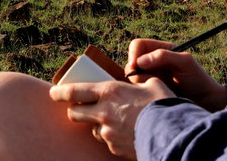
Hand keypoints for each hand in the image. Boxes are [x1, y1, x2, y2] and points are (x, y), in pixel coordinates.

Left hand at [49, 79, 173, 159]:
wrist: (172, 134)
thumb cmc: (163, 105)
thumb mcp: (152, 84)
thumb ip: (139, 81)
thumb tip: (139, 78)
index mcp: (109, 91)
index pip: (74, 91)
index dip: (60, 92)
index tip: (53, 92)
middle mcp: (103, 112)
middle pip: (75, 114)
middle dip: (74, 111)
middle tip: (78, 109)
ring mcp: (107, 133)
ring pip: (93, 129)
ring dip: (99, 125)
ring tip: (115, 122)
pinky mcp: (114, 148)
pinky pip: (108, 142)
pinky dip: (113, 138)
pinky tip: (127, 134)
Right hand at [125, 38, 226, 111]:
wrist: (205, 102)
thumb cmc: (198, 79)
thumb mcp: (185, 63)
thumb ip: (163, 56)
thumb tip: (139, 61)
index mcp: (160, 50)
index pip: (138, 45)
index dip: (133, 54)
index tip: (135, 66)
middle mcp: (152, 62)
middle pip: (131, 62)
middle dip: (136, 72)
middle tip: (151, 80)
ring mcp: (150, 77)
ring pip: (132, 78)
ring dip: (142, 83)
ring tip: (159, 88)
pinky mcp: (149, 92)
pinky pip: (136, 91)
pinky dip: (143, 93)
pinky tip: (156, 95)